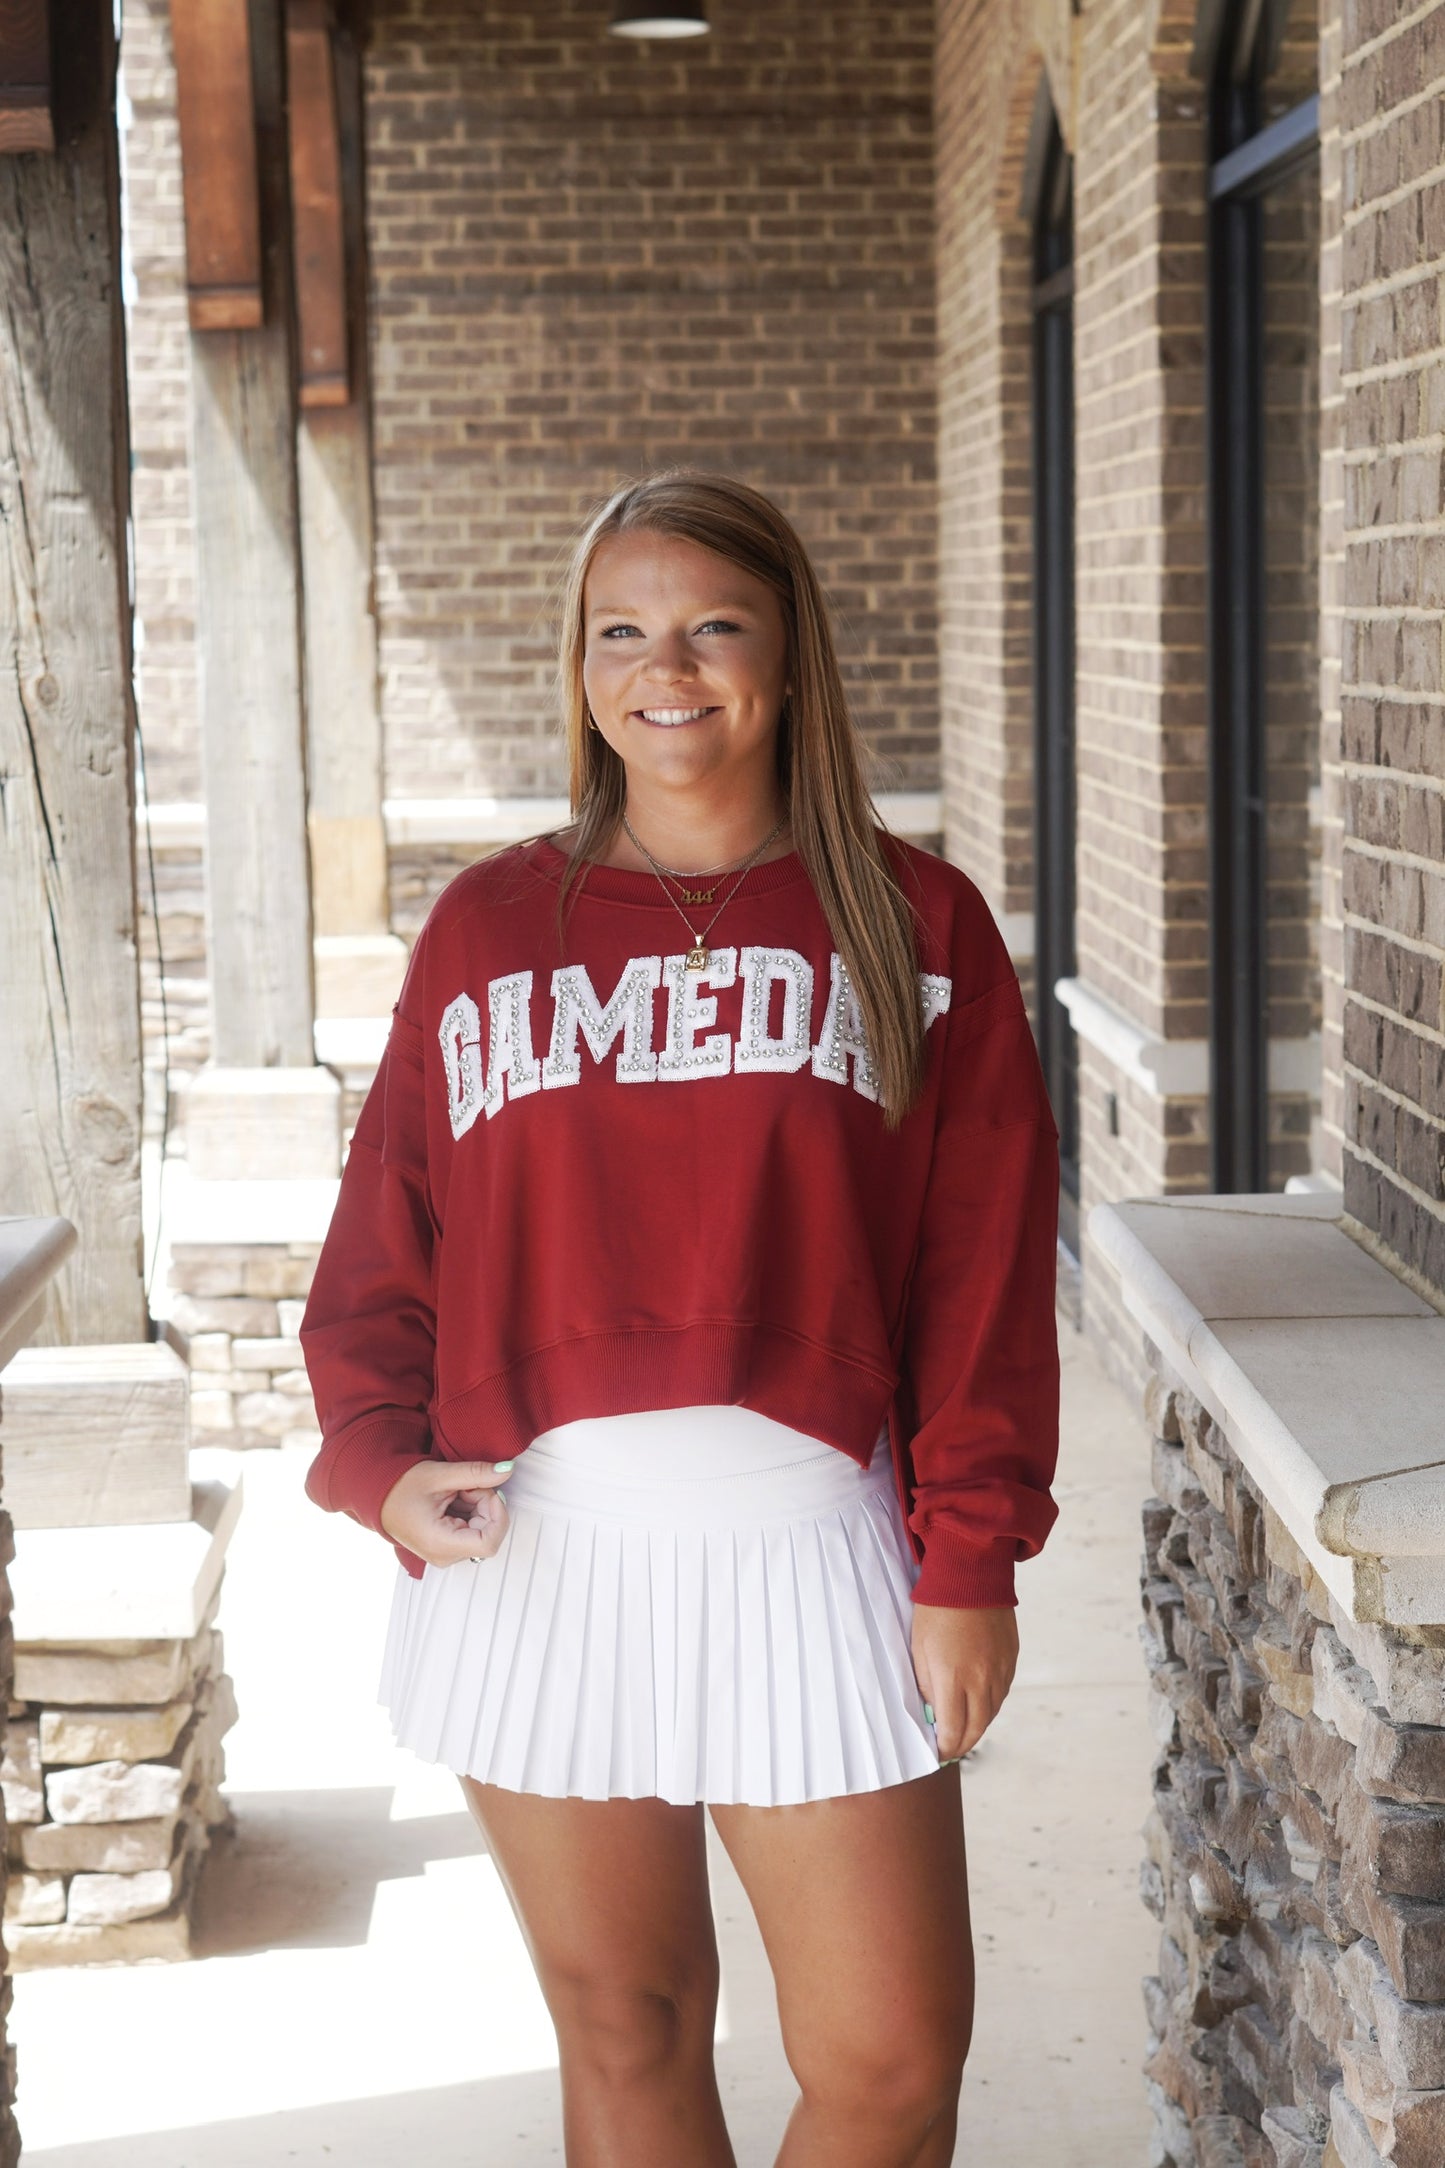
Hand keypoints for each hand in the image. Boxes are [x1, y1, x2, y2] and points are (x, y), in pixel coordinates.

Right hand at [379, 1458, 514, 1566]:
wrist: (379, 1497)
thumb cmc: (401, 1487)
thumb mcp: (440, 1475)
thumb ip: (476, 1474)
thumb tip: (508, 1471)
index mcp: (439, 1543)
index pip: (489, 1542)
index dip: (497, 1515)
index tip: (487, 1491)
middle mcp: (444, 1556)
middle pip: (488, 1534)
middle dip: (485, 1505)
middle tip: (465, 1486)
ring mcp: (446, 1555)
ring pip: (483, 1532)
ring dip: (478, 1507)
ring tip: (454, 1492)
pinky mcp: (447, 1549)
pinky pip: (473, 1533)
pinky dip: (470, 1513)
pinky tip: (453, 1501)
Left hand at [911, 1602, 1018, 1761]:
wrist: (971, 1574)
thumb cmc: (936, 1609)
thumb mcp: (919, 1648)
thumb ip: (926, 1685)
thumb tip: (934, 1711)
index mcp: (953, 1678)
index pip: (953, 1731)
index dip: (945, 1747)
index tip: (937, 1751)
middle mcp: (981, 1679)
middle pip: (976, 1729)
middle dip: (962, 1744)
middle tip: (950, 1748)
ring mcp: (1000, 1670)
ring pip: (991, 1713)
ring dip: (977, 1725)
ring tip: (963, 1728)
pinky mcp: (1011, 1658)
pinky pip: (1001, 1692)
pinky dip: (989, 1704)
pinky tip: (978, 1703)